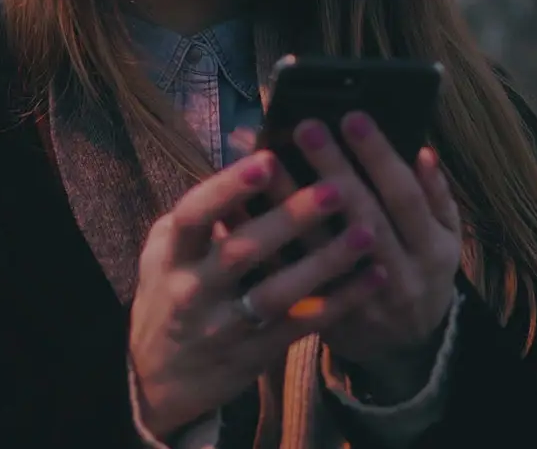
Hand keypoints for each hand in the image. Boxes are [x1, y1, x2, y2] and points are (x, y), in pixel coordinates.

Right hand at [129, 150, 386, 436]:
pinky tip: (375, 275)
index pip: (195, 215)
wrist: (161, 377)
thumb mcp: (165, 254)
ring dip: (326, 261)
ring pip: (279, 291)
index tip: (268, 159)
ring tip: (366, 230)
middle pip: (243, 251)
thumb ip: (197, 216)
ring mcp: (227, 324)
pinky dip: (342, 300)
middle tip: (335, 187)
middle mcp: (195, 289)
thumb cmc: (169, 295)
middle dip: (290, 218)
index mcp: (171, 255)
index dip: (229, 187)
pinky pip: (304, 324)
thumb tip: (241, 159)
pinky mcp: (257, 352)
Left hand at [290, 113, 461, 401]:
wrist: (404, 346)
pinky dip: (263, 242)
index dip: (380, 157)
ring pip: (319, 249)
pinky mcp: (323, 316)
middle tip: (305, 125)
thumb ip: (434, 197)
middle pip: (362, 217)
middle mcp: (400, 277)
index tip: (352, 115)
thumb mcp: (443, 238)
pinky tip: (239, 209)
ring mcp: (359, 301)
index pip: (405, 197)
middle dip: (333, 169)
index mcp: (432, 251)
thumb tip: (422, 150)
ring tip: (266, 161)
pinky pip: (287, 277)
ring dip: (290, 203)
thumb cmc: (419, 268)